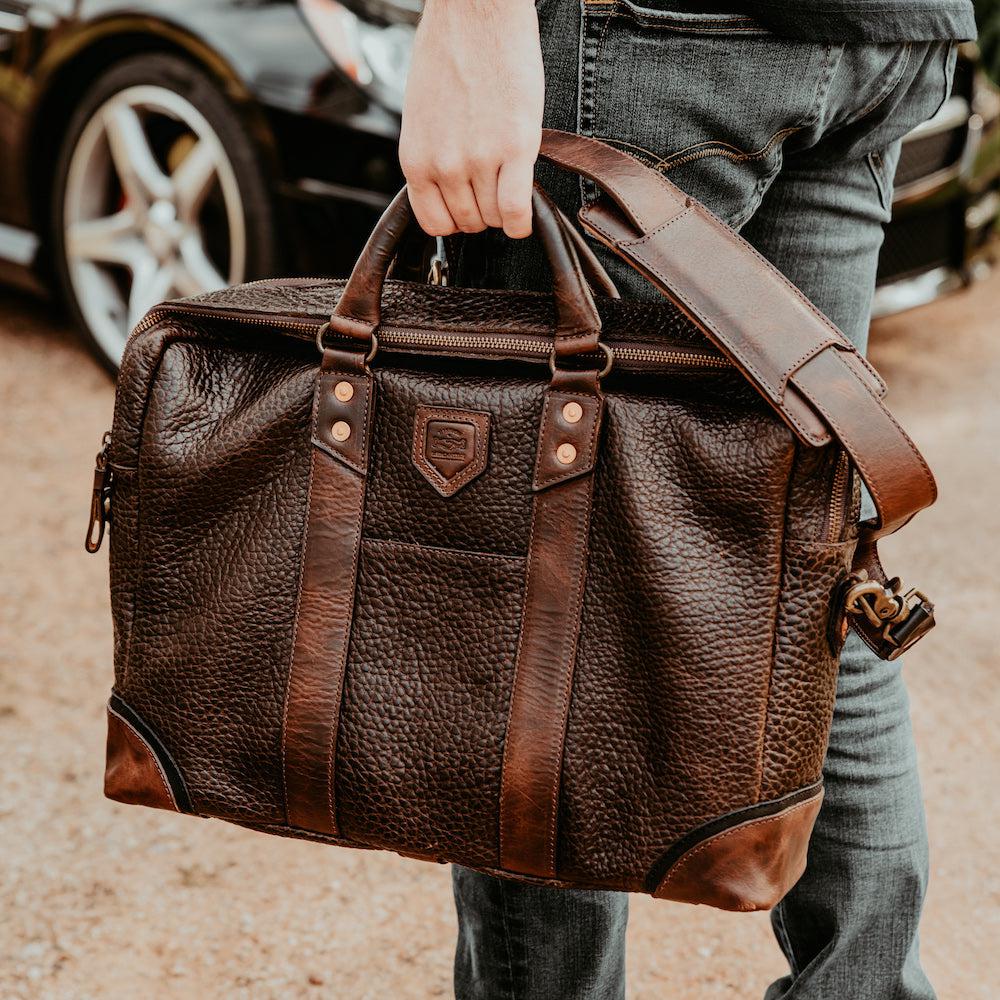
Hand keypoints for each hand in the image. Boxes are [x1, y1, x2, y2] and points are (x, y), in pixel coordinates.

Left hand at [399, 0, 543, 238]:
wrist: (475, 12)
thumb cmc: (449, 51)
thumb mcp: (421, 114)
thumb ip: (431, 155)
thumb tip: (447, 186)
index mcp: (416, 159)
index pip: (435, 223)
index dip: (456, 220)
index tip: (469, 207)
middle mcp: (444, 165)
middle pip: (469, 223)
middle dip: (483, 212)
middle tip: (493, 188)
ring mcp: (479, 159)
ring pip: (495, 218)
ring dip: (505, 210)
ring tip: (509, 182)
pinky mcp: (515, 148)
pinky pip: (517, 211)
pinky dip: (523, 221)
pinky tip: (524, 214)